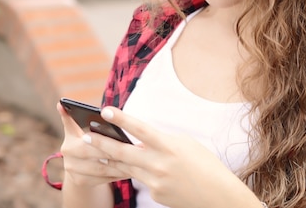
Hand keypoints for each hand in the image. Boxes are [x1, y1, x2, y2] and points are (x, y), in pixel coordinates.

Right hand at [57, 102, 129, 187]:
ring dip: (118, 165)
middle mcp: (67, 151)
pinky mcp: (79, 181)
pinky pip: (102, 179)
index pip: (69, 123)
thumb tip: (103, 111)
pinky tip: (130, 171)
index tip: (66, 105)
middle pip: (89, 149)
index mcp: (70, 135)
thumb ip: (92, 121)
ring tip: (135, 161)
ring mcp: (71, 168)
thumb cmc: (93, 143)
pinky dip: (117, 175)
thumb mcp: (90, 131)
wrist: (83, 169)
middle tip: (127, 148)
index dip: (67, 115)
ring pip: (99, 167)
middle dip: (110, 150)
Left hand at [83, 106, 260, 207]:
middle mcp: (159, 164)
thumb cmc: (205, 164)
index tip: (104, 110)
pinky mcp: (156, 194)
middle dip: (102, 143)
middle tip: (86, 136)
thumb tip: (141, 140)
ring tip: (95, 150)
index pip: (140, 129)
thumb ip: (161, 140)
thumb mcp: (185, 144)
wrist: (219, 196)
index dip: (121, 119)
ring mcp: (156, 182)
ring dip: (110, 158)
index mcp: (169, 146)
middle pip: (124, 152)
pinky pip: (142, 180)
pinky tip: (134, 167)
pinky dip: (138, 172)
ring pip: (127, 167)